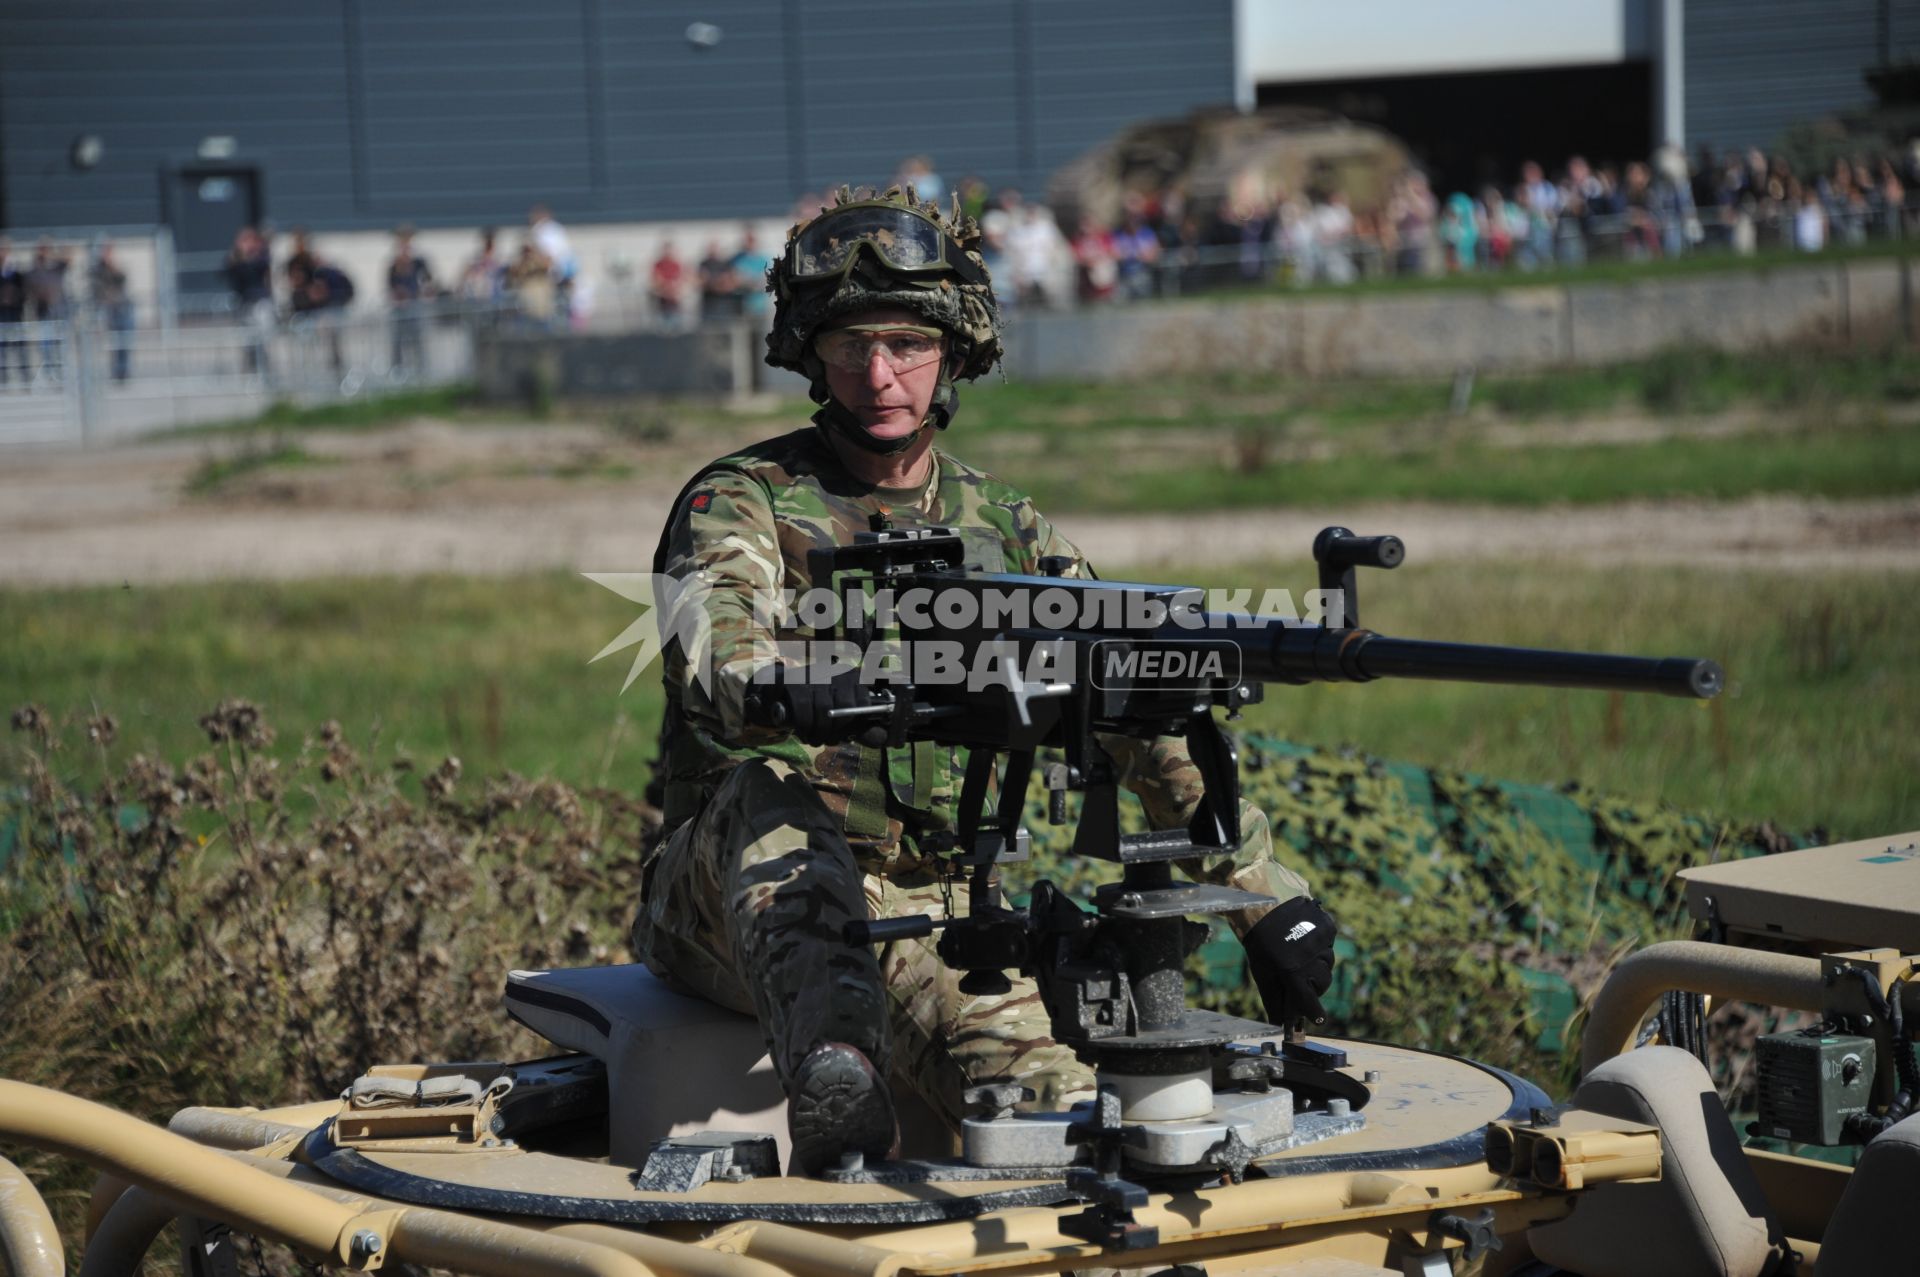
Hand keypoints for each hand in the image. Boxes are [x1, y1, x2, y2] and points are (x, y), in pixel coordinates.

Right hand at [743, 662, 883, 742]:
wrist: (781, 693)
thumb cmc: (817, 707)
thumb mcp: (841, 716)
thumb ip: (861, 728)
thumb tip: (881, 738)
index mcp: (852, 678)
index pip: (864, 702)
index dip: (855, 724)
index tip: (845, 735)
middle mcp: (836, 671)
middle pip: (845, 707)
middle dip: (836, 730)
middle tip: (828, 741)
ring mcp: (815, 673)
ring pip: (824, 709)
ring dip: (819, 732)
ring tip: (815, 740)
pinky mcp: (795, 679)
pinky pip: (803, 707)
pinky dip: (805, 725)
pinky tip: (804, 733)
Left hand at [1244, 896, 1336, 1028]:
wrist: (1265, 902)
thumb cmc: (1261, 940)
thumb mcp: (1262, 970)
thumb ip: (1272, 997)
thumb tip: (1278, 1022)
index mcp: (1291, 971)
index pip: (1309, 1001)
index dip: (1315, 1013)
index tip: (1318, 1019)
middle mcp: (1310, 957)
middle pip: (1323, 983)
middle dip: (1314, 985)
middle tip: (1301, 979)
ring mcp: (1322, 941)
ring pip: (1328, 964)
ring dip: (1318, 964)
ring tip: (1300, 953)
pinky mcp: (1328, 928)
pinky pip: (1330, 945)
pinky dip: (1320, 946)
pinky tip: (1306, 939)